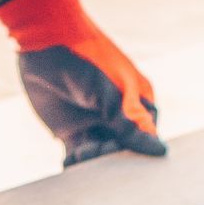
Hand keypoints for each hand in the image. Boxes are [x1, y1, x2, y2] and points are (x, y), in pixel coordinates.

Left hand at [0, 0, 165, 166]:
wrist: (44, 40)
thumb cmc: (86, 59)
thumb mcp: (109, 92)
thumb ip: (128, 124)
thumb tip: (159, 151)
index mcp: (139, 103)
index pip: (147, 137)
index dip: (140, 151)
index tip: (129, 158)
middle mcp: (119, 117)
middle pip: (124, 150)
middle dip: (116, 159)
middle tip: (102, 158)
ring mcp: (96, 125)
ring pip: (101, 155)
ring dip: (94, 162)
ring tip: (83, 154)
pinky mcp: (71, 132)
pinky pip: (79, 155)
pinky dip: (76, 163)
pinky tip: (71, 163)